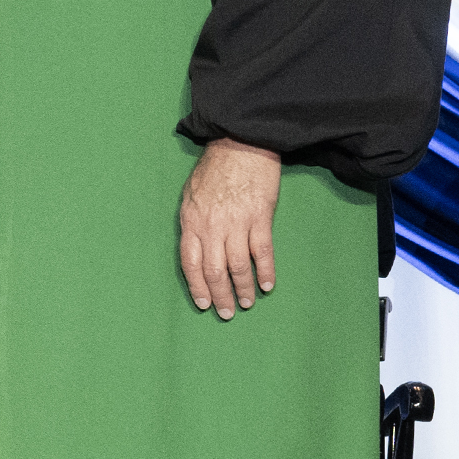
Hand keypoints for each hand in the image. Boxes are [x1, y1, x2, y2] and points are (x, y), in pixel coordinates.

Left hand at [180, 135, 282, 317]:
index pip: (190, 263)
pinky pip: (262, 252)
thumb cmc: (214, 169)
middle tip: (226, 312)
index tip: (203, 303)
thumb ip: (193, 222)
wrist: (241, 145)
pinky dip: (266, 271)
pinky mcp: (260, 219)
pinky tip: (267, 285)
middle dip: (219, 295)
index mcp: (191, 222)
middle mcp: (212, 227)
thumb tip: (196, 245)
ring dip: (242, 288)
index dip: (197, 286)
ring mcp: (237, 224)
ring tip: (247, 303)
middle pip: (214, 270)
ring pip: (238, 266)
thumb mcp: (191, 195)